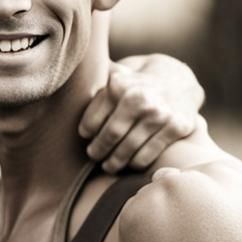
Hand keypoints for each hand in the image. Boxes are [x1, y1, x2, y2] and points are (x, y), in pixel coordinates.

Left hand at [79, 57, 202, 172]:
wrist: (177, 79)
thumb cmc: (134, 83)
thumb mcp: (114, 76)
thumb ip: (92, 85)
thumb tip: (65, 93)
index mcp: (119, 85)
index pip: (92, 120)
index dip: (86, 133)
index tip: (86, 138)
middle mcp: (139, 98)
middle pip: (110, 136)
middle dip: (98, 150)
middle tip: (94, 155)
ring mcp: (160, 113)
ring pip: (128, 149)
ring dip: (114, 162)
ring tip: (108, 165)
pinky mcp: (177, 127)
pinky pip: (148, 155)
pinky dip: (135, 163)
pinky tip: (130, 163)